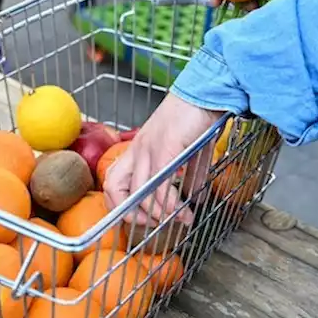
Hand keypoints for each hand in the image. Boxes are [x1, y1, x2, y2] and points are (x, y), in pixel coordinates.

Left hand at [103, 93, 222, 227]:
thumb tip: (194, 198)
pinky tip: (184, 209)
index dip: (120, 205)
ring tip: (180, 219)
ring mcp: (148, 148)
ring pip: (139, 192)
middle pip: (114, 188)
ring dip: (159, 213)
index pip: (113, 181)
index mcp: (138, 150)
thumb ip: (189, 176)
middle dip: (130, 213)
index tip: (141, 218)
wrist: (204, 93)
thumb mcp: (189, 152)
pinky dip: (170, 202)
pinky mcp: (165, 147)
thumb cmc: (195, 117)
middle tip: (153, 224)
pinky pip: (160, 183)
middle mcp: (137, 149)